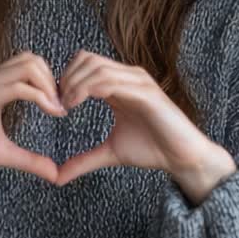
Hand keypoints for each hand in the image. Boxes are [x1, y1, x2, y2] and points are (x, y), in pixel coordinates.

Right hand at [0, 51, 65, 209]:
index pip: (29, 65)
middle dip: (53, 79)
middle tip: (62, 106)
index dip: (51, 81)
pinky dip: (40, 96)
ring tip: (58, 109)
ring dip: (49, 85)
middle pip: (32, 59)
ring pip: (28, 66)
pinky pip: (17, 86)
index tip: (62, 106)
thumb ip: (30, 159)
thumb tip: (56, 174)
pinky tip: (50, 111)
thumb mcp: (4, 153)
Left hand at [55, 51, 236, 203]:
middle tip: (58, 104)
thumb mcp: (110, 153)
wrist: (183, 158)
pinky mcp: (147, 93)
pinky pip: (113, 81)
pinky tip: (78, 104)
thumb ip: (84, 160)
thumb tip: (57, 178)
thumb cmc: (152, 150)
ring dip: (75, 84)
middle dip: (67, 78)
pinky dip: (90, 89)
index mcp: (119, 84)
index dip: (65, 78)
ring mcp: (139, 82)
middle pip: (87, 59)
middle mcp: (128, 77)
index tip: (55, 104)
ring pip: (97, 67)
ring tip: (66, 106)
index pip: (85, 63)